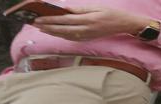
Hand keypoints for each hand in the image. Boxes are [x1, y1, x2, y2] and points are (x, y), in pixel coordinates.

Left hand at [32, 7, 152, 41]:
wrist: (125, 25)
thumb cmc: (111, 14)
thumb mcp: (96, 7)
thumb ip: (80, 10)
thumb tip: (65, 10)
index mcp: (88, 20)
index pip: (65, 20)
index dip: (51, 20)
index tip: (40, 18)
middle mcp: (86, 30)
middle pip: (63, 29)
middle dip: (48, 27)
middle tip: (35, 24)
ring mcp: (87, 36)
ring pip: (66, 36)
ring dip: (52, 32)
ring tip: (41, 29)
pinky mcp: (88, 38)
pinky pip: (72, 38)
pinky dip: (62, 36)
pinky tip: (54, 33)